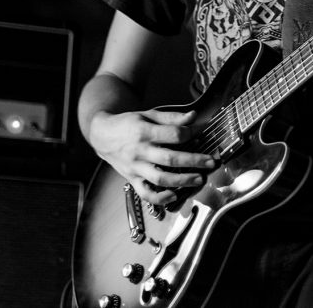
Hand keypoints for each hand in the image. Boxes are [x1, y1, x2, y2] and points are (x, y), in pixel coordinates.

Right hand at [88, 108, 215, 205]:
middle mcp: (140, 151)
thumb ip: (171, 117)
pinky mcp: (132, 179)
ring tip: (198, 179)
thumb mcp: (148, 114)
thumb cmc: (127, 124)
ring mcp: (135, 167)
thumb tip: (193, 117)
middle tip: (210, 162)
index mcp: (144, 132)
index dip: (189, 134)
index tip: (199, 134)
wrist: (102, 135)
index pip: (172, 135)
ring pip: (160, 179)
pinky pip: (146, 193)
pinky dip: (160, 198)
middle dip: (193, 161)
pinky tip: (174, 196)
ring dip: (182, 181)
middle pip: (170, 159)